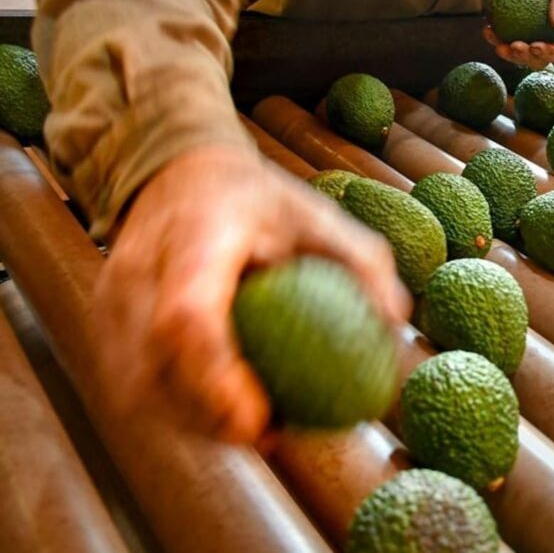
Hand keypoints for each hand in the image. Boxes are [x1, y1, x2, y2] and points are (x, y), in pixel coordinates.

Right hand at [93, 144, 409, 442]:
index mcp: (197, 237)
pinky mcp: (104, 315)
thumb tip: (395, 323)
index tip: (260, 420)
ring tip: (246, 426)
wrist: (182, 173)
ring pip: (134, 386)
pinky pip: (127, 379)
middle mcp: (142, 269)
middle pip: (152, 368)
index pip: (187, 318)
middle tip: (267, 434)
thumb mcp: (317, 212)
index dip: (216, 379)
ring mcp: (112, 295)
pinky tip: (214, 408)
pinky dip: (170, 405)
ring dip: (188, 421)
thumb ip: (361, 260)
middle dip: (206, 419)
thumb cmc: (257, 198)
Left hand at [484, 0, 553, 69]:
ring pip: (519, 56)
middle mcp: (550, 39)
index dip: (552, 55)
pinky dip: (494, 38)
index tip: (536, 46)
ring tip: (498, 45)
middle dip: (525, 57)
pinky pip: (503, 40)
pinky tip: (488, 30)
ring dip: (507, 54)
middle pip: (539, 60)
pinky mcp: (513, 31)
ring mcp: (530, 37)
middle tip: (514, 46)